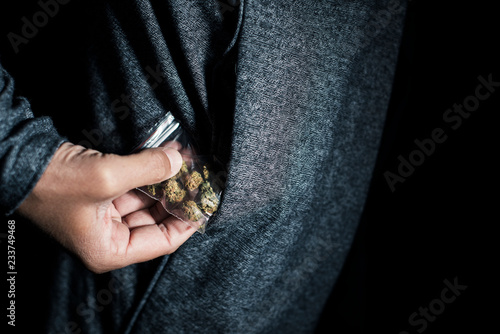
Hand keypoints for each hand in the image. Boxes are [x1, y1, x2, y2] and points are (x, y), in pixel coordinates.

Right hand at [17, 142, 195, 272]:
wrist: (17, 161)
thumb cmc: (53, 184)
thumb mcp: (107, 178)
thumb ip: (148, 170)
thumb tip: (180, 160)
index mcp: (110, 250)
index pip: (163, 242)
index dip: (187, 222)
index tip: (205, 201)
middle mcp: (110, 237)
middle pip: (157, 220)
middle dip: (178, 197)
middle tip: (199, 176)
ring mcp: (106, 216)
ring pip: (148, 201)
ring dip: (166, 181)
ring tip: (187, 161)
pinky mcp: (103, 196)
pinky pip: (135, 187)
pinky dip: (150, 173)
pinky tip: (168, 156)